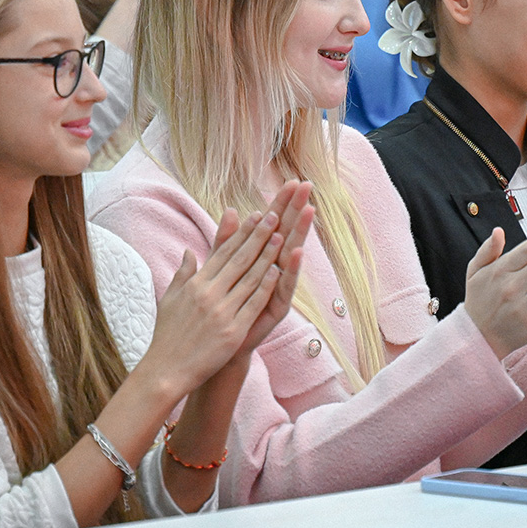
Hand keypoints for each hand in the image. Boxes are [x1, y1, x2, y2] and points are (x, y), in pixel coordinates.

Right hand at [145, 205, 287, 396]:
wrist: (166, 371)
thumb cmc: (167, 336)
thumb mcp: (171, 299)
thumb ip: (183, 274)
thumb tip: (189, 252)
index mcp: (195, 284)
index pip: (223, 253)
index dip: (241, 233)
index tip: (257, 215)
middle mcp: (208, 294)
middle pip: (238, 259)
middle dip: (258, 235)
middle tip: (275, 214)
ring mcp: (221, 312)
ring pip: (249, 277)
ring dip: (266, 255)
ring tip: (281, 235)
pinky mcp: (232, 331)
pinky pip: (253, 304)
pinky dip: (266, 286)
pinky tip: (278, 272)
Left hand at [233, 180, 314, 358]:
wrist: (218, 346)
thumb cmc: (223, 306)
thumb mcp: (222, 267)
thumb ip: (226, 240)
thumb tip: (229, 209)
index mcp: (261, 259)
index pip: (273, 225)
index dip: (282, 204)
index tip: (291, 181)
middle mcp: (274, 270)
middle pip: (287, 234)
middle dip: (296, 210)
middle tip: (307, 186)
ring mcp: (278, 288)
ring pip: (291, 256)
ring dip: (299, 233)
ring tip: (309, 211)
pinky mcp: (277, 307)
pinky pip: (285, 285)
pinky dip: (291, 268)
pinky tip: (297, 251)